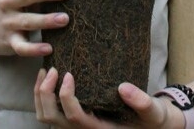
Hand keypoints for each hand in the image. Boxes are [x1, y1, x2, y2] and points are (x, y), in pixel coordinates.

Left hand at [34, 67, 183, 127]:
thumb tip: (123, 87)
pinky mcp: (74, 119)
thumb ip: (142, 102)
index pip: (73, 117)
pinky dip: (44, 95)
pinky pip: (50, 111)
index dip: (66, 97)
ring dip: (40, 94)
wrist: (149, 125)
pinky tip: (50, 77)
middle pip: (50, 118)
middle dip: (46, 94)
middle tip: (52, 69)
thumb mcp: (152, 112)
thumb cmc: (150, 119)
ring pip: (45, 116)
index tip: (68, 74)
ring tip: (47, 71)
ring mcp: (76, 126)